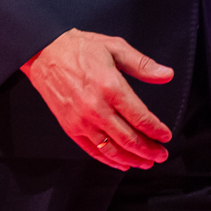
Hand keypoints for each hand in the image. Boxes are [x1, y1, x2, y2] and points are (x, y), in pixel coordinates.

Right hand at [21, 28, 174, 169]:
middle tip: (161, 155)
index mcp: (111, 87)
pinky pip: (93, 151)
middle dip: (149, 150)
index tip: (166, 136)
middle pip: (129, 138)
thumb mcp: (115, 47)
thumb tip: (166, 74)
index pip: (140, 117)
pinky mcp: (70, 128)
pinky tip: (121, 163)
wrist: (44, 53)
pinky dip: (109, 160)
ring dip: (132, 159)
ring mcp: (82, 121)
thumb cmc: (79, 48)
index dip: (156, 130)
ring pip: (112, 149)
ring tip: (146, 162)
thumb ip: (142, 64)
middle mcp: (97, 108)